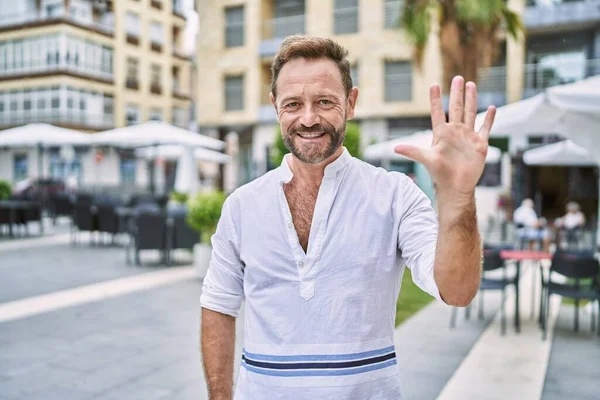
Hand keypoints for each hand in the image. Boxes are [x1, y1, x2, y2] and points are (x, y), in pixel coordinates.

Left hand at [394, 76, 495, 197]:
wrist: (456, 186)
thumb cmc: (440, 174)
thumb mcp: (426, 160)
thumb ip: (412, 152)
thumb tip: (395, 148)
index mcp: (441, 133)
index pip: (438, 112)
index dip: (436, 99)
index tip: (434, 84)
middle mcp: (455, 132)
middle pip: (456, 107)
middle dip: (456, 93)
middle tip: (457, 78)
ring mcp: (468, 136)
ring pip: (470, 113)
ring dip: (471, 99)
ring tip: (471, 85)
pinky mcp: (480, 144)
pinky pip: (485, 128)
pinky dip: (489, 118)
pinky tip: (491, 108)